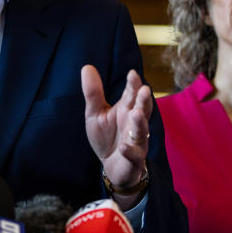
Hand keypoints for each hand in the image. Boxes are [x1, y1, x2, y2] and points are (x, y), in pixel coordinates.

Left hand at [82, 66, 152, 196]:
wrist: (111, 166)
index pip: (131, 95)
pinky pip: (133, 155)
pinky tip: (123, 146)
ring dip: (140, 123)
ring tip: (137, 113)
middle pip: (142, 110)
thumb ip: (93, 93)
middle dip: (144, 101)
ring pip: (141, 132)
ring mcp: (136, 141)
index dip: (133, 85)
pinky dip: (129, 151)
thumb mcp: (95, 113)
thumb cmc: (106, 136)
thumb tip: (87, 67)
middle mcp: (135, 123)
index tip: (132, 73)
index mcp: (127, 110)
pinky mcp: (134, 159)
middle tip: (145, 89)